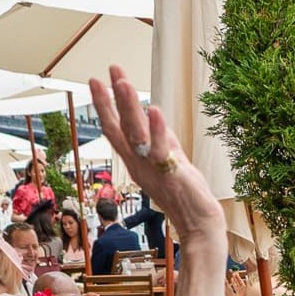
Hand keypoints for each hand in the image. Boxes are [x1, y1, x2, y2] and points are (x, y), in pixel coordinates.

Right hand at [88, 65, 224, 248]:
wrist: (197, 222)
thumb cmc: (183, 194)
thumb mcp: (169, 159)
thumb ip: (161, 138)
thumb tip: (153, 115)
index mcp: (135, 160)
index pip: (114, 128)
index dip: (104, 105)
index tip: (98, 81)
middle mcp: (138, 163)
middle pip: (119, 127)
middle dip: (111, 99)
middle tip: (108, 73)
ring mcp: (152, 168)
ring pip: (135, 134)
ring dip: (129, 107)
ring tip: (123, 83)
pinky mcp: (169, 173)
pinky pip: (160, 149)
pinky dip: (156, 129)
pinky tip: (153, 109)